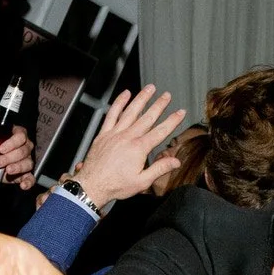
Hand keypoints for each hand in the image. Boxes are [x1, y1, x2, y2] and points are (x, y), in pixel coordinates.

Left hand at [0, 122, 35, 186]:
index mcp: (17, 135)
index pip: (20, 136)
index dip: (12, 142)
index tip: (1, 148)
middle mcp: (25, 147)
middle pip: (23, 151)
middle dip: (9, 158)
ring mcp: (27, 160)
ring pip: (27, 163)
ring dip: (17, 168)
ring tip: (7, 171)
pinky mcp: (26, 174)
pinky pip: (31, 178)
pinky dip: (28, 182)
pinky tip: (22, 185)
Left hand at [71, 84, 186, 204]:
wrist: (92, 185)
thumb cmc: (116, 185)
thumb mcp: (142, 182)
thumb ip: (160, 169)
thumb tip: (175, 161)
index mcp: (139, 148)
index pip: (161, 131)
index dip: (172, 121)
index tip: (180, 112)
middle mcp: (128, 137)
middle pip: (147, 117)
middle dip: (159, 105)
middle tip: (167, 95)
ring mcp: (115, 133)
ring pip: (131, 111)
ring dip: (141, 98)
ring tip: (150, 89)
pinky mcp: (104, 134)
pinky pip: (112, 114)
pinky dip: (119, 103)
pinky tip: (125, 94)